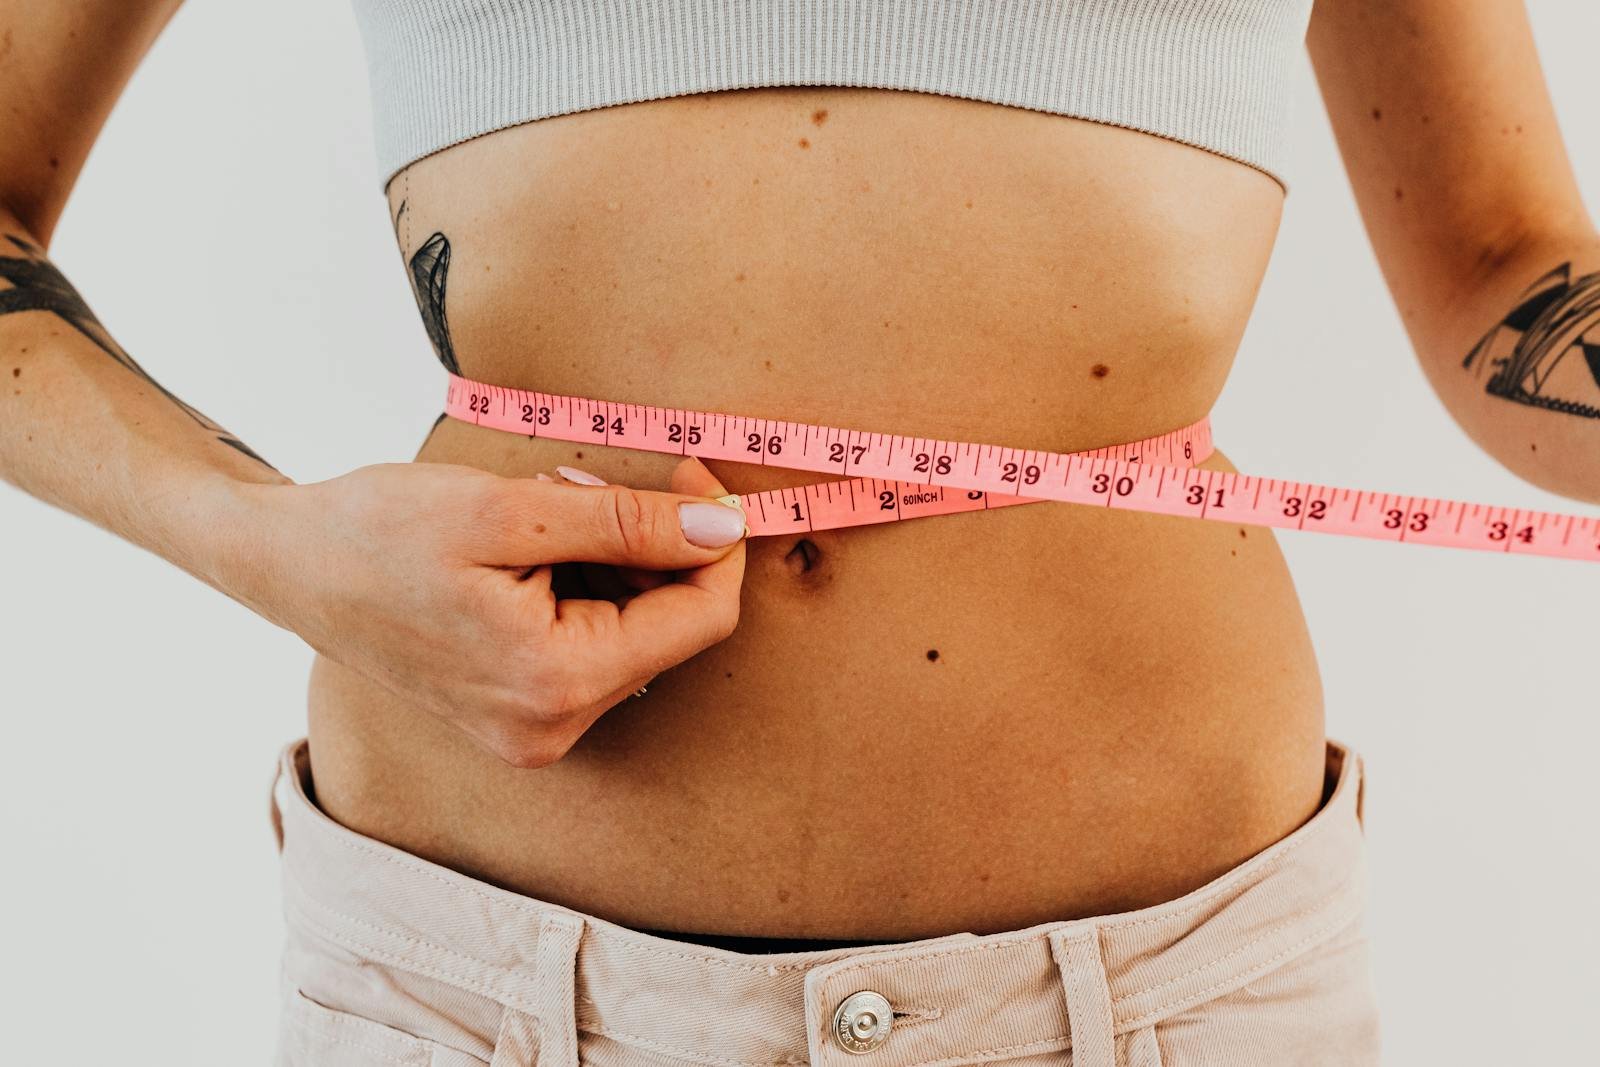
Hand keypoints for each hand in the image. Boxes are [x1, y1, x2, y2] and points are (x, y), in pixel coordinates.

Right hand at [237, 456, 745, 766]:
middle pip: (669, 627)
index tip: (693, 474)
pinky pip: (593, 640)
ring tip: (542, 509)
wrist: (284, 564)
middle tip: (581, 482)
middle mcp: (552, 726)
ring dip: (613, 557)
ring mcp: (534, 726)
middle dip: (649, 543)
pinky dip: (585, 582)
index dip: (715, 541)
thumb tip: (726, 529)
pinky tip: (532, 545)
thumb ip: (627, 523)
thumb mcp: (510, 510)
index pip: (699, 620)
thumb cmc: (377, 531)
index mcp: (555, 683)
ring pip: (634, 629)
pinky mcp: (520, 711)